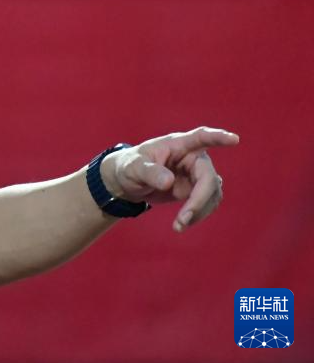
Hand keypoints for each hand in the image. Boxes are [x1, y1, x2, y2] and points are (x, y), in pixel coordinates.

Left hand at [101, 127, 238, 231]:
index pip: (200, 137)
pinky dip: (198, 214)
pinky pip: (207, 202)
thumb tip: (169, 181)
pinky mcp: (197, 188)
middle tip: (183, 219)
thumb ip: (150, 172)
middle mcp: (192, 157)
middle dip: (199, 200)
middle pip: (208, 177)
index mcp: (177, 144)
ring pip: (212, 193)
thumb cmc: (130, 167)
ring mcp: (197, 173)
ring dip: (199, 211)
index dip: (218, 138)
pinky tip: (182, 223)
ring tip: (179, 225)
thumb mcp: (133, 168)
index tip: (234, 139)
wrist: (128, 182)